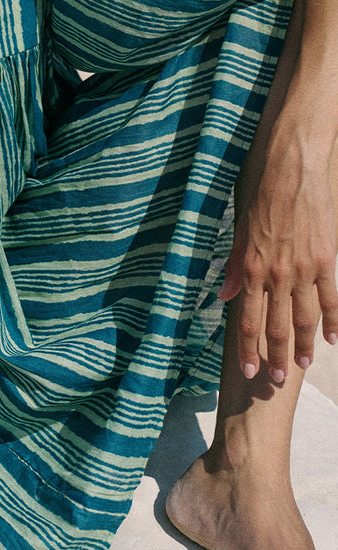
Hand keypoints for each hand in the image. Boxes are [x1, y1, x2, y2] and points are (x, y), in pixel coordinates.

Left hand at [220, 124, 337, 382]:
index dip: (247, 348)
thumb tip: (224, 296)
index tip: (249, 371)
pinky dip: (333, 321)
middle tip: (276, 379)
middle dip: (276, 356)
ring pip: (305, 318)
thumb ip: (233, 267)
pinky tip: (332, 339)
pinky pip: (332, 299)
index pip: (247, 319)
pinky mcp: (327, 260)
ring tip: (304, 365)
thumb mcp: (240, 232)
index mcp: (251, 268)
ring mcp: (304, 270)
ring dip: (304, 345)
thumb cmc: (262, 197)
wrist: (294, 170)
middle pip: (277, 326)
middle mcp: (277, 274)